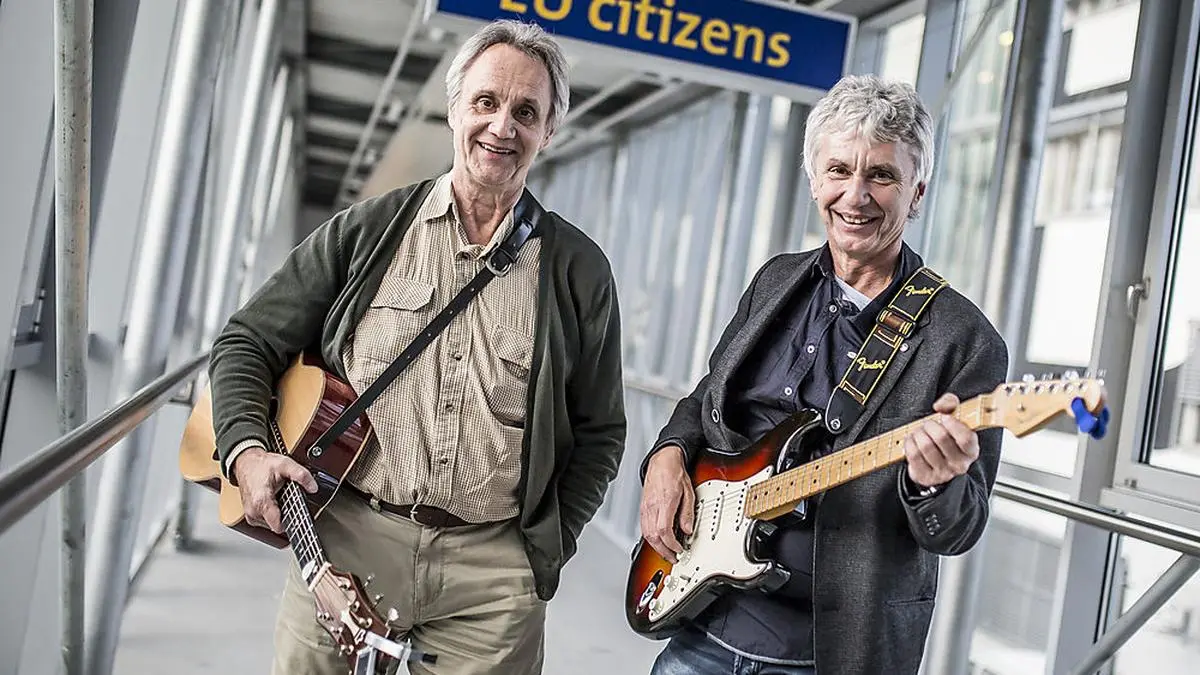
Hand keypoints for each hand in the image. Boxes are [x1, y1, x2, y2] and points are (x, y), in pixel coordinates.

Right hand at [232, 446, 317, 533]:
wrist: (245, 462)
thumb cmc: (261, 465)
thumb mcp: (285, 464)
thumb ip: (301, 475)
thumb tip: (313, 487)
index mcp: (261, 502)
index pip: (278, 526)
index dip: (292, 522)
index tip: (299, 516)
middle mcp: (253, 512)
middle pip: (278, 525)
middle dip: (287, 514)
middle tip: (290, 499)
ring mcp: (250, 515)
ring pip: (272, 524)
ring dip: (279, 514)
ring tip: (281, 498)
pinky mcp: (250, 516)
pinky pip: (266, 521)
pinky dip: (272, 513)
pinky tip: (274, 501)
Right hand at [639, 445, 694, 563]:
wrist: (662, 461)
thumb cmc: (674, 473)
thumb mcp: (689, 492)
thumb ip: (688, 513)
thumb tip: (688, 529)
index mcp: (665, 502)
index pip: (664, 531)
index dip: (671, 544)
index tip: (679, 549)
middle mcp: (652, 506)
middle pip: (653, 536)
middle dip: (663, 551)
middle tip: (673, 557)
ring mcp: (645, 507)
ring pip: (646, 534)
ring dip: (656, 547)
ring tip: (666, 552)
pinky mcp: (643, 507)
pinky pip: (644, 527)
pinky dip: (651, 538)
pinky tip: (658, 540)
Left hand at [904, 393, 979, 487]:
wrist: (934, 464)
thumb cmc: (945, 439)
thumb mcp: (953, 419)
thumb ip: (951, 404)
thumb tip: (940, 406)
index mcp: (971, 451)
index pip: (965, 438)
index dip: (953, 424)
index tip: (944, 418)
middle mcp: (959, 464)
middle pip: (941, 437)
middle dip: (930, 425)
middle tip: (928, 424)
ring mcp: (942, 473)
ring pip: (925, 445)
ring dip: (918, 433)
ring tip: (920, 433)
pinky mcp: (926, 477)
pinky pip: (913, 454)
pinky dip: (909, 443)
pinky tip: (912, 441)